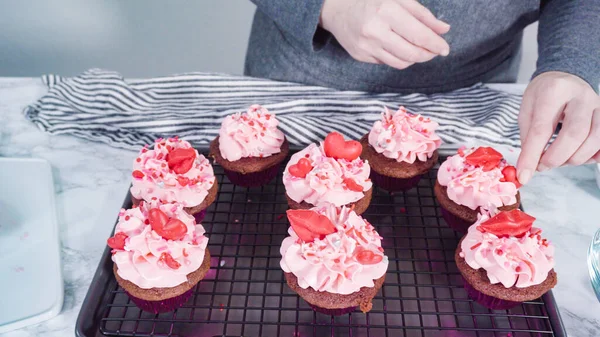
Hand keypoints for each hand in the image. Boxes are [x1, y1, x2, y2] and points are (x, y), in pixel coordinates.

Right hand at [320, 0, 449, 69]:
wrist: (337, 10)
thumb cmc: (371, 1)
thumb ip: (422, 15)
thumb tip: (443, 29)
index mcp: (386, 10)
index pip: (418, 34)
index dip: (435, 44)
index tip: (445, 49)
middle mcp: (375, 30)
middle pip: (411, 53)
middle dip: (427, 54)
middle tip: (435, 51)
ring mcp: (366, 46)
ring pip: (401, 62)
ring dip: (415, 59)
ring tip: (421, 51)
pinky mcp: (361, 56)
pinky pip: (388, 63)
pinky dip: (400, 59)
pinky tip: (402, 50)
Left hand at [517, 71, 599, 183]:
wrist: (565, 77)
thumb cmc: (544, 95)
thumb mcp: (527, 109)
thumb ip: (528, 137)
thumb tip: (529, 166)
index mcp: (554, 91)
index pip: (542, 129)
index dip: (532, 156)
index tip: (524, 175)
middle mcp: (581, 96)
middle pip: (574, 134)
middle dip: (556, 158)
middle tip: (542, 166)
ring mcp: (598, 105)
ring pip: (594, 139)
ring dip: (574, 158)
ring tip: (558, 160)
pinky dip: (592, 155)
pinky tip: (578, 156)